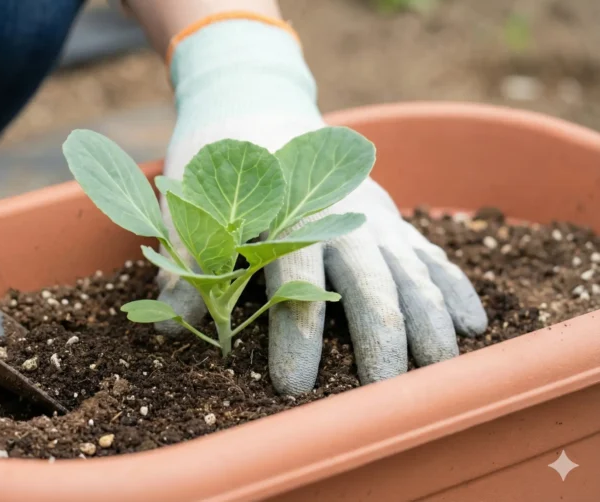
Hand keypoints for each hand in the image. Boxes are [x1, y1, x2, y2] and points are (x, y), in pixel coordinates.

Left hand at [153, 16, 486, 393]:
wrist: (253, 103)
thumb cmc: (214, 162)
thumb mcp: (187, 206)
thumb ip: (188, 263)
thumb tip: (170, 326)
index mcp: (286, 214)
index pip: (295, 283)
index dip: (296, 336)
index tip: (293, 387)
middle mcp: (339, 214)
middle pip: (370, 282)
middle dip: (381, 339)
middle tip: (384, 395)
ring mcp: (372, 213)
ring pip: (410, 271)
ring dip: (429, 321)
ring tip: (441, 371)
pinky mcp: (390, 216)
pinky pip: (430, 253)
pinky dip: (454, 286)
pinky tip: (474, 323)